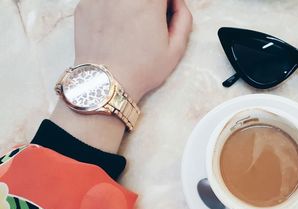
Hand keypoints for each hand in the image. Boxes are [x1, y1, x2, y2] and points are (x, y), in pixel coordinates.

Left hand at [50, 0, 191, 152]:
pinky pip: (103, 0)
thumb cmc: (141, 69)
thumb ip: (183, 18)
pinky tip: (113, 29)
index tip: (164, 12)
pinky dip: (110, 8)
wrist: (105, 83)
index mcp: (148, 2)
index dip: (166, 3)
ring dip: (128, 6)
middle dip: (148, 4)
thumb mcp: (175, 50)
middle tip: (147, 20)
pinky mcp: (84, 5)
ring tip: (129, 24)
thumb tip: (177, 3)